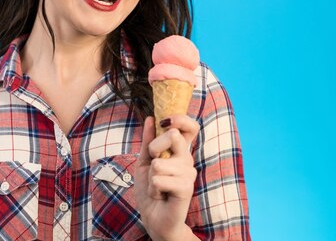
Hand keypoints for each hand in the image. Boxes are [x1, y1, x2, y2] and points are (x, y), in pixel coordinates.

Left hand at [134, 115, 200, 240]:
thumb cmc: (150, 189)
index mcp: (179, 151)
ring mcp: (189, 173)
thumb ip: (148, 141)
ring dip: (151, 175)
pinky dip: (153, 187)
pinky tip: (160, 195)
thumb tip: (150, 118)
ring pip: (160, 162)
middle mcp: (187, 159)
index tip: (164, 122)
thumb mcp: (144, 161)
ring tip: (157, 186)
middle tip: (153, 166)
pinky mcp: (186, 188)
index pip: (191, 127)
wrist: (153, 217)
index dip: (180, 119)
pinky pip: (159, 178)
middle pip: (173, 136)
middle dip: (154, 148)